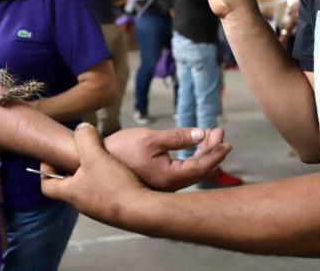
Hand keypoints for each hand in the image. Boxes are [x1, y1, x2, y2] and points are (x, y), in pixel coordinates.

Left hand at [40, 123, 148, 226]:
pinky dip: (108, 181)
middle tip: (82, 153)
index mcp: (71, 193)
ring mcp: (99, 210)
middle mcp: (82, 204)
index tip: (53, 157)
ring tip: (103, 159)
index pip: (47, 186)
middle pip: (70, 185)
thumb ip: (85, 138)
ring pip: (89, 188)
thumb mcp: (96, 155)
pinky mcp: (115, 210)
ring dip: (93, 173)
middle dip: (73, 168)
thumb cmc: (114, 185)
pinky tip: (120, 172)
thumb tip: (82, 128)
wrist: (142, 210)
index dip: (45, 170)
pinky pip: (107, 193)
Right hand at [104, 125, 230, 190]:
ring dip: (201, 153)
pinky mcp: (155, 182)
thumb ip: (177, 137)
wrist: (94, 161)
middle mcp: (169, 186)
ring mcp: (162, 186)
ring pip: (190, 171)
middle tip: (219, 132)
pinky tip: (192, 147)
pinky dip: (189, 157)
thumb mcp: (150, 138)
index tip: (224, 139)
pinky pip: (181, 171)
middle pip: (198, 170)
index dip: (215, 152)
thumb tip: (201, 134)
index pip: (201, 167)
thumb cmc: (120, 149)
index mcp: (170, 177)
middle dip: (210, 150)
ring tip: (209, 136)